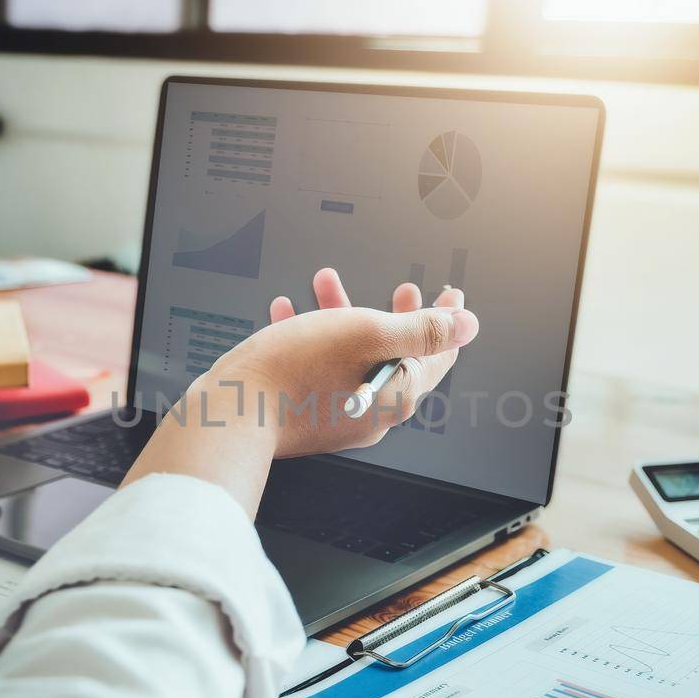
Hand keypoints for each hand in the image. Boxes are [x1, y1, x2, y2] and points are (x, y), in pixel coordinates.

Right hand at [245, 266, 475, 455]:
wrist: (231, 413)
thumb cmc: (298, 370)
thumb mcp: (368, 333)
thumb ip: (421, 330)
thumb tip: (467, 326)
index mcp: (398, 394)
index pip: (438, 357)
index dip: (445, 321)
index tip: (449, 296)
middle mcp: (374, 412)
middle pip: (396, 356)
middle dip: (396, 315)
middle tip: (404, 289)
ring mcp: (340, 416)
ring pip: (352, 357)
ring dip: (342, 314)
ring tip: (324, 280)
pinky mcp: (306, 415)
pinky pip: (318, 370)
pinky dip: (309, 337)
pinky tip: (286, 311)